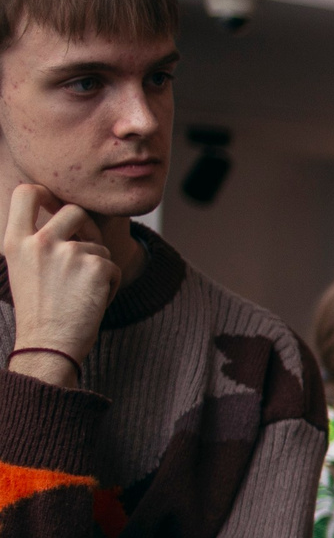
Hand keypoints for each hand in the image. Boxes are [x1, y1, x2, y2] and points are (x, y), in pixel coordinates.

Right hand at [4, 184, 118, 385]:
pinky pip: (113, 266)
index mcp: (15, 241)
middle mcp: (39, 242)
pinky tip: (92, 302)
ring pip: (98, 245)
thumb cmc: (39, 312)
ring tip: (80, 292)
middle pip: (75, 211)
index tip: (52, 199)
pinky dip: (110, 284)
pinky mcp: (95, 266)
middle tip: (84, 252)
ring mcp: (68, 252)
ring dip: (98, 266)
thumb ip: (37, 241)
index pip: (26, 193)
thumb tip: (65, 216)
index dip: (45, 191)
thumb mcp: (23, 268)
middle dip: (87, 229)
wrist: (49, 346)